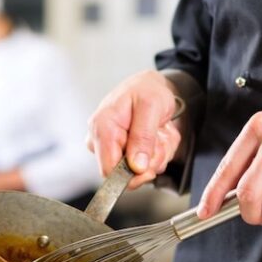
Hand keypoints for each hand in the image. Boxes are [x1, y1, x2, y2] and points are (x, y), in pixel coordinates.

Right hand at [86, 70, 181, 188]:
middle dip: (150, 161)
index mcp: (102, 128)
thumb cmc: (147, 90)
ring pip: (139, 171)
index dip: (132, 175)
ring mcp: (111, 147)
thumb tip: (136, 167)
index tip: (150, 167)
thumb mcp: (150, 106)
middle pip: (126, 174)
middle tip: (160, 139)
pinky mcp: (121, 152)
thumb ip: (143, 137)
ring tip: (159, 133)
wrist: (150, 86)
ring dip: (157, 155)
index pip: (108, 170)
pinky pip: (144, 166)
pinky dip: (157, 154)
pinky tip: (156, 137)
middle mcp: (101, 140)